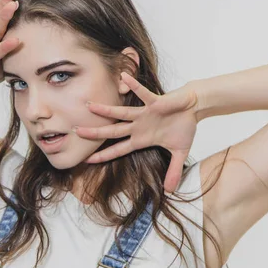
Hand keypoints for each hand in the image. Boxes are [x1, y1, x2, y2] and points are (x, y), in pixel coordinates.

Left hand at [74, 72, 199, 192]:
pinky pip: (143, 93)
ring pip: (122, 112)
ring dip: (106, 110)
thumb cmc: (183, 126)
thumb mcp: (180, 153)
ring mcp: (144, 114)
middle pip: (112, 131)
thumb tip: (171, 190)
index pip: (118, 149)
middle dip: (94, 132)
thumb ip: (174, 171)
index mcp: (141, 138)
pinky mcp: (155, 102)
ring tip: (90, 105)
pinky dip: (134, 86)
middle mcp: (138, 126)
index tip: (86, 160)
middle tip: (74, 131)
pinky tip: (122, 77)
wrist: (193, 107)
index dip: (103, 155)